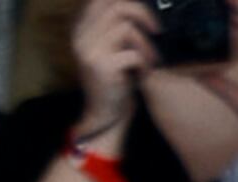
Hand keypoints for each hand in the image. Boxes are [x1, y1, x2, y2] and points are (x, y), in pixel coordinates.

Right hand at [66, 0, 152, 142]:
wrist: (104, 115)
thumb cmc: (113, 79)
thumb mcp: (110, 46)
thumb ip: (115, 23)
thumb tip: (134, 3)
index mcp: (81, 31)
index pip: (100, 0)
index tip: (142, 10)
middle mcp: (82, 39)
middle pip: (117, 7)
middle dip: (142, 13)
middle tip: (156, 28)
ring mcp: (90, 52)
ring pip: (127, 28)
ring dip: (144, 43)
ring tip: (149, 58)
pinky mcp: (103, 67)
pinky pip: (133, 52)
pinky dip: (143, 62)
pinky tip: (142, 73)